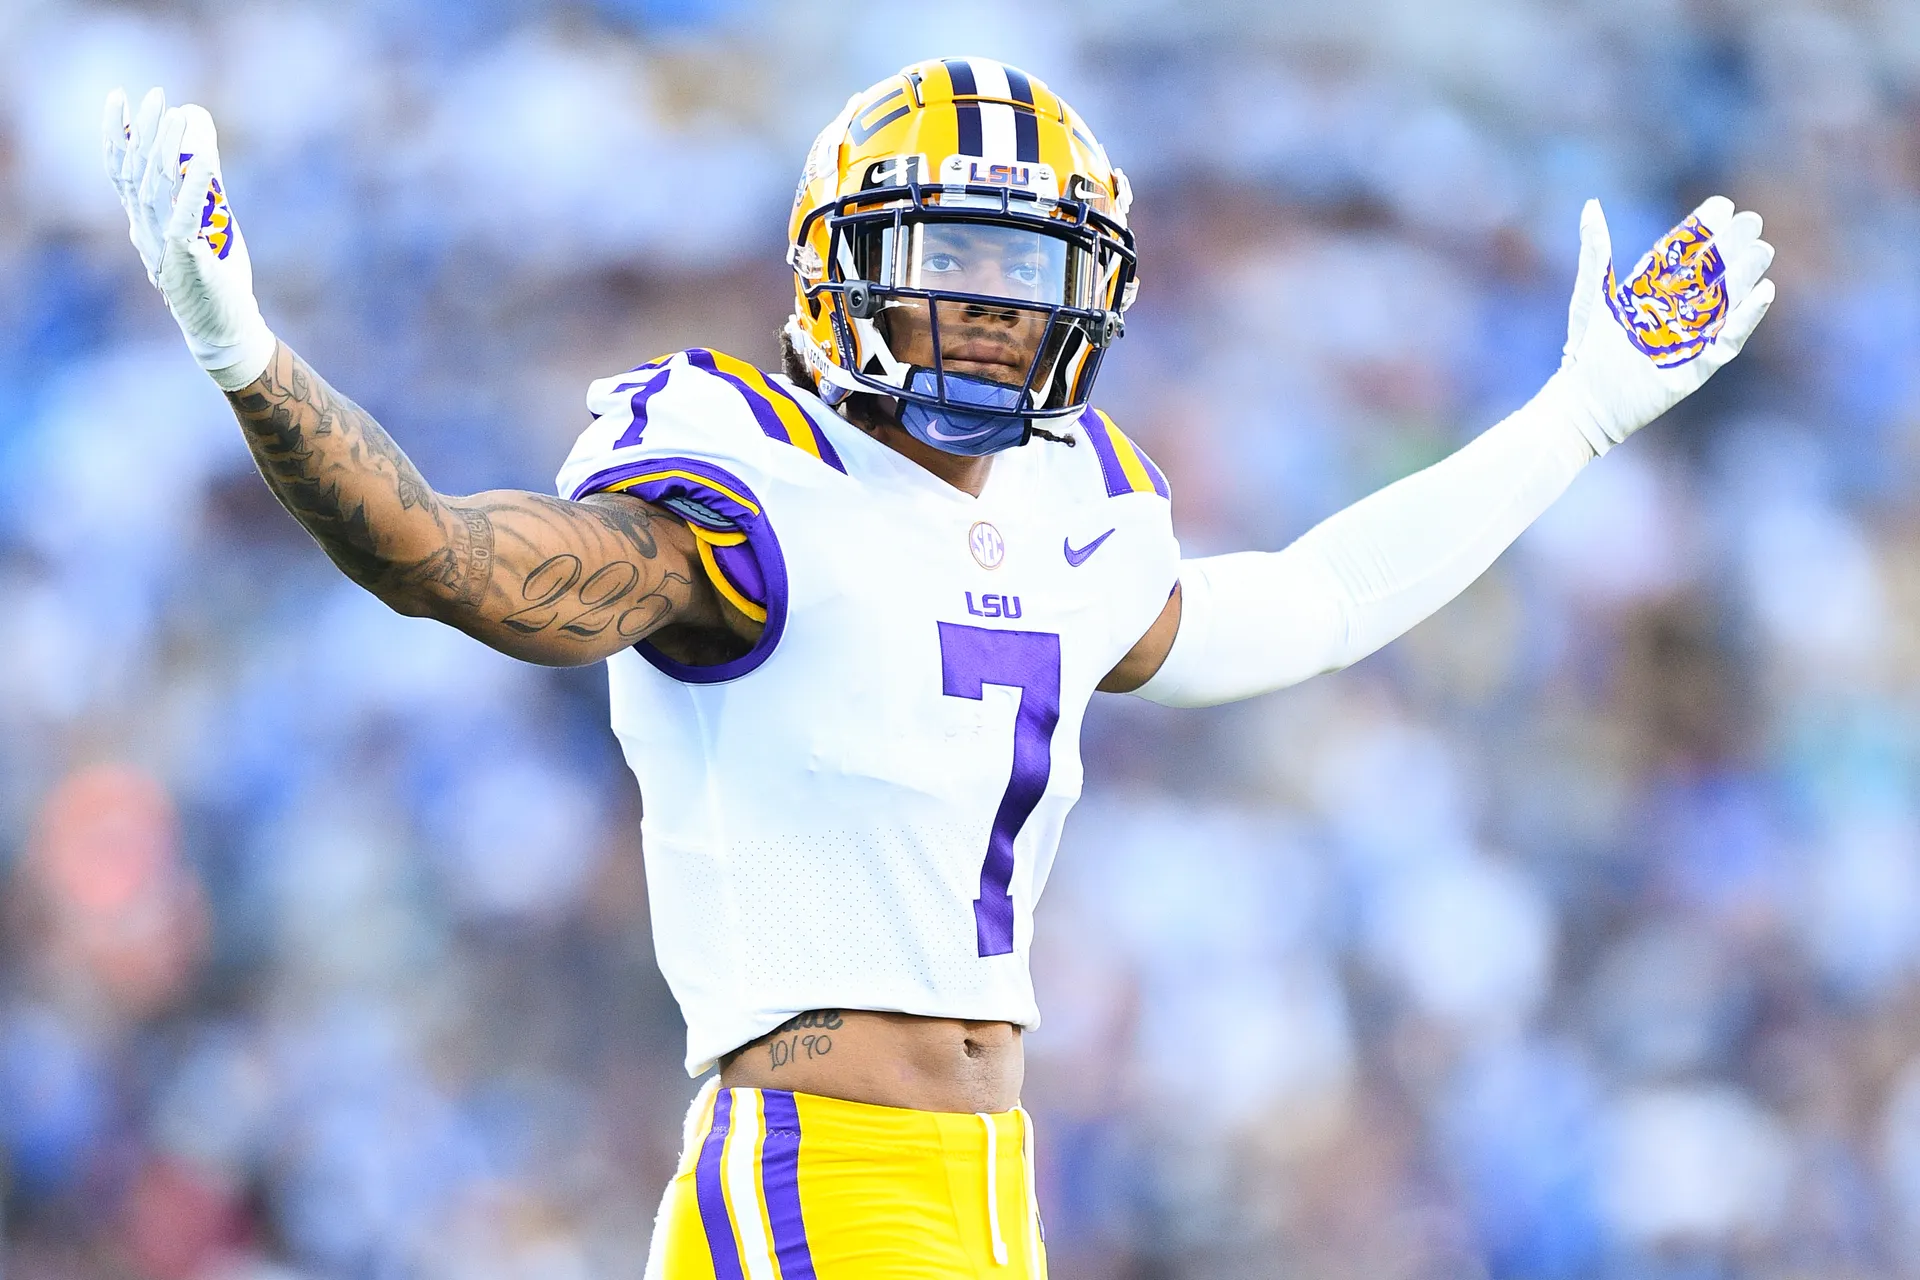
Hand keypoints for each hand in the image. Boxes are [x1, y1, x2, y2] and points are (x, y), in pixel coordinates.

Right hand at [103, 87, 275, 390]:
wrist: (225, 328)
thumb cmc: (217, 271)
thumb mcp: (210, 217)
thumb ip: (204, 177)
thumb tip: (200, 129)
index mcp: (145, 219)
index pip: (120, 169)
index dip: (116, 132)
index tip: (118, 97)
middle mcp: (146, 229)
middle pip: (134, 171)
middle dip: (142, 129)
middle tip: (154, 95)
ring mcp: (162, 245)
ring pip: (155, 189)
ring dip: (166, 150)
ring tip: (178, 117)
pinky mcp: (186, 261)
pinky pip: (184, 221)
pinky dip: (192, 190)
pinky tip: (205, 163)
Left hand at [1548, 196, 1775, 455]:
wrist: (1582, 402)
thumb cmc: (1583, 349)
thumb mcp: (1592, 295)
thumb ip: (1596, 252)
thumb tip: (1591, 206)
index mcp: (1650, 292)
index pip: (1681, 255)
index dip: (1701, 231)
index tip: (1721, 206)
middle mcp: (1673, 313)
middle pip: (1709, 274)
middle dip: (1730, 248)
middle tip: (1752, 221)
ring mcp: (1688, 339)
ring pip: (1723, 303)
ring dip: (1744, 277)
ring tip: (1762, 250)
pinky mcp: (1696, 368)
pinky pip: (1727, 340)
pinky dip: (1745, 319)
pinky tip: (1764, 292)